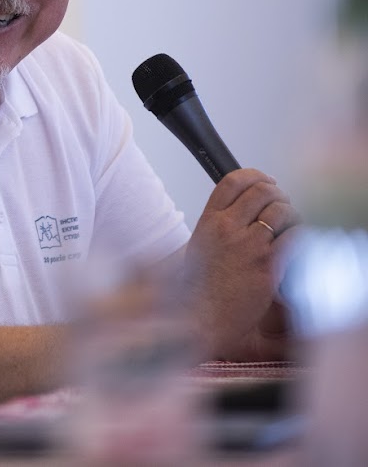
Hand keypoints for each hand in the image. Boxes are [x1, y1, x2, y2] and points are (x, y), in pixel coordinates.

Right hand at [183, 168, 297, 359]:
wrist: (198, 320)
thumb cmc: (196, 292)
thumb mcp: (194, 250)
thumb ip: (211, 230)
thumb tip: (232, 217)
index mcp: (208, 222)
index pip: (233, 181)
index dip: (255, 176)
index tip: (265, 182)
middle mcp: (227, 229)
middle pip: (263, 191)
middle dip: (278, 195)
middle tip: (282, 207)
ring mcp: (249, 247)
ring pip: (282, 210)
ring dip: (292, 216)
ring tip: (290, 228)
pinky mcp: (268, 267)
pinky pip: (296, 237)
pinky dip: (301, 236)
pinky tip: (295, 247)